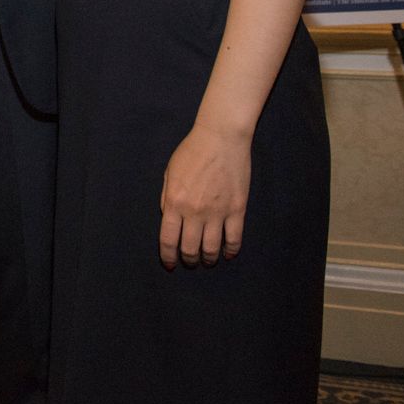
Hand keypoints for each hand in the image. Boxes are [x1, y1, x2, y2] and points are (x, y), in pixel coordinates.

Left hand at [158, 123, 251, 269]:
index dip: (168, 256)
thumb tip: (167, 218)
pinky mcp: (237, 210)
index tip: (169, 264)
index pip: (168, 239)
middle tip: (190, 262)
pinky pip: (234, 238)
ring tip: (207, 260)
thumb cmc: (191, 152)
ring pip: (211, 247)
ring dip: (208, 258)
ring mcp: (217, 212)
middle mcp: (194, 212)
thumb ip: (166, 198)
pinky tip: (228, 254)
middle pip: (190, 248)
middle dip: (188, 260)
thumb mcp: (169, 173)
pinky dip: (231, 250)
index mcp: (174, 202)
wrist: (220, 139)